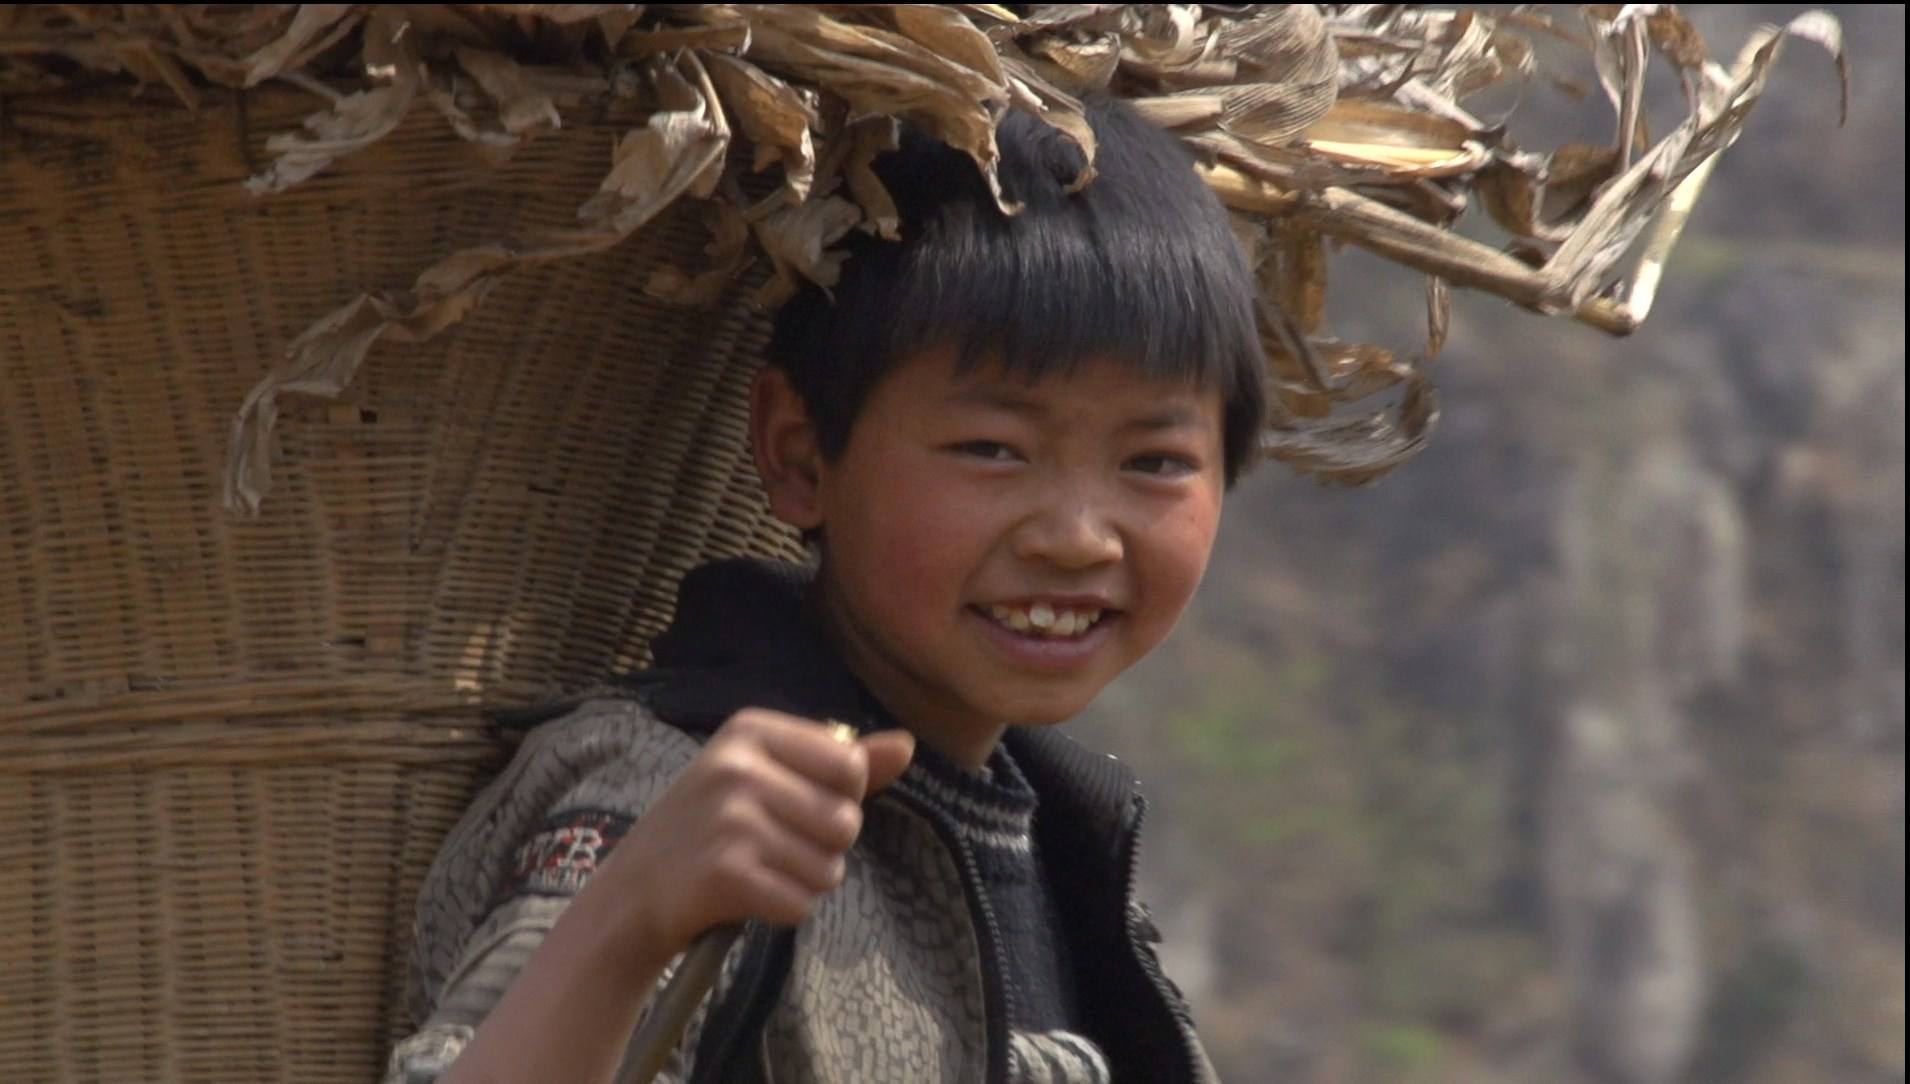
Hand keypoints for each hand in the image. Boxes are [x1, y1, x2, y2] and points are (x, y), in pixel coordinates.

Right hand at [590, 709, 914, 966]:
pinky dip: (782, 910)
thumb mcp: (766, 776)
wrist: (632, 891)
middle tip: (768, 845)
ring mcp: (730, 821)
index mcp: (750, 729)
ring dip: (803, 882)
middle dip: (822, 846)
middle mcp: (738, 767)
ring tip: (756, 870)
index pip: (850, 765)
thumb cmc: (711, 827)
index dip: (837, 797)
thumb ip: (841, 761)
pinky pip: (801, 904)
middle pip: (846, 821)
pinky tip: (745, 897)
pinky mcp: (725, 874)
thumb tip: (908, 745)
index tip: (790, 804)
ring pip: (830, 869)